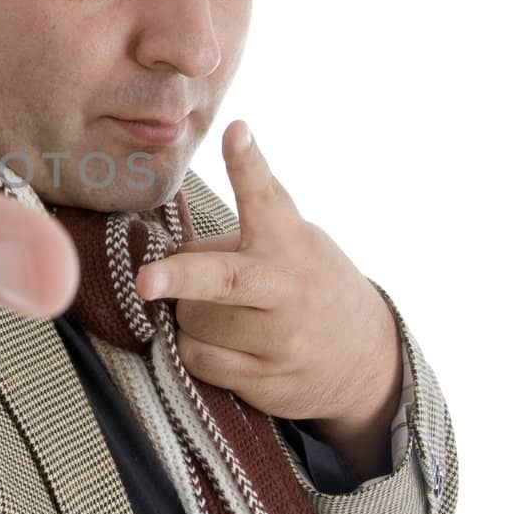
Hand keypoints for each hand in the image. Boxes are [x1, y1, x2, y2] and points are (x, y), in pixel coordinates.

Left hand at [135, 120, 400, 476]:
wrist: (366, 361)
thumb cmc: (310, 286)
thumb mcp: (297, 242)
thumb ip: (251, 226)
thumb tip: (182, 234)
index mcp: (290, 244)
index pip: (266, 198)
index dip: (248, 165)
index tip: (236, 133)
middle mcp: (287, 291)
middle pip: (223, 281)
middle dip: (182, 277)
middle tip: (147, 281)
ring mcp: (278, 341)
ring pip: (195, 321)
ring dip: (189, 314)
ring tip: (219, 311)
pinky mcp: (265, 380)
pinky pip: (199, 360)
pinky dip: (195, 348)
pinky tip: (222, 342)